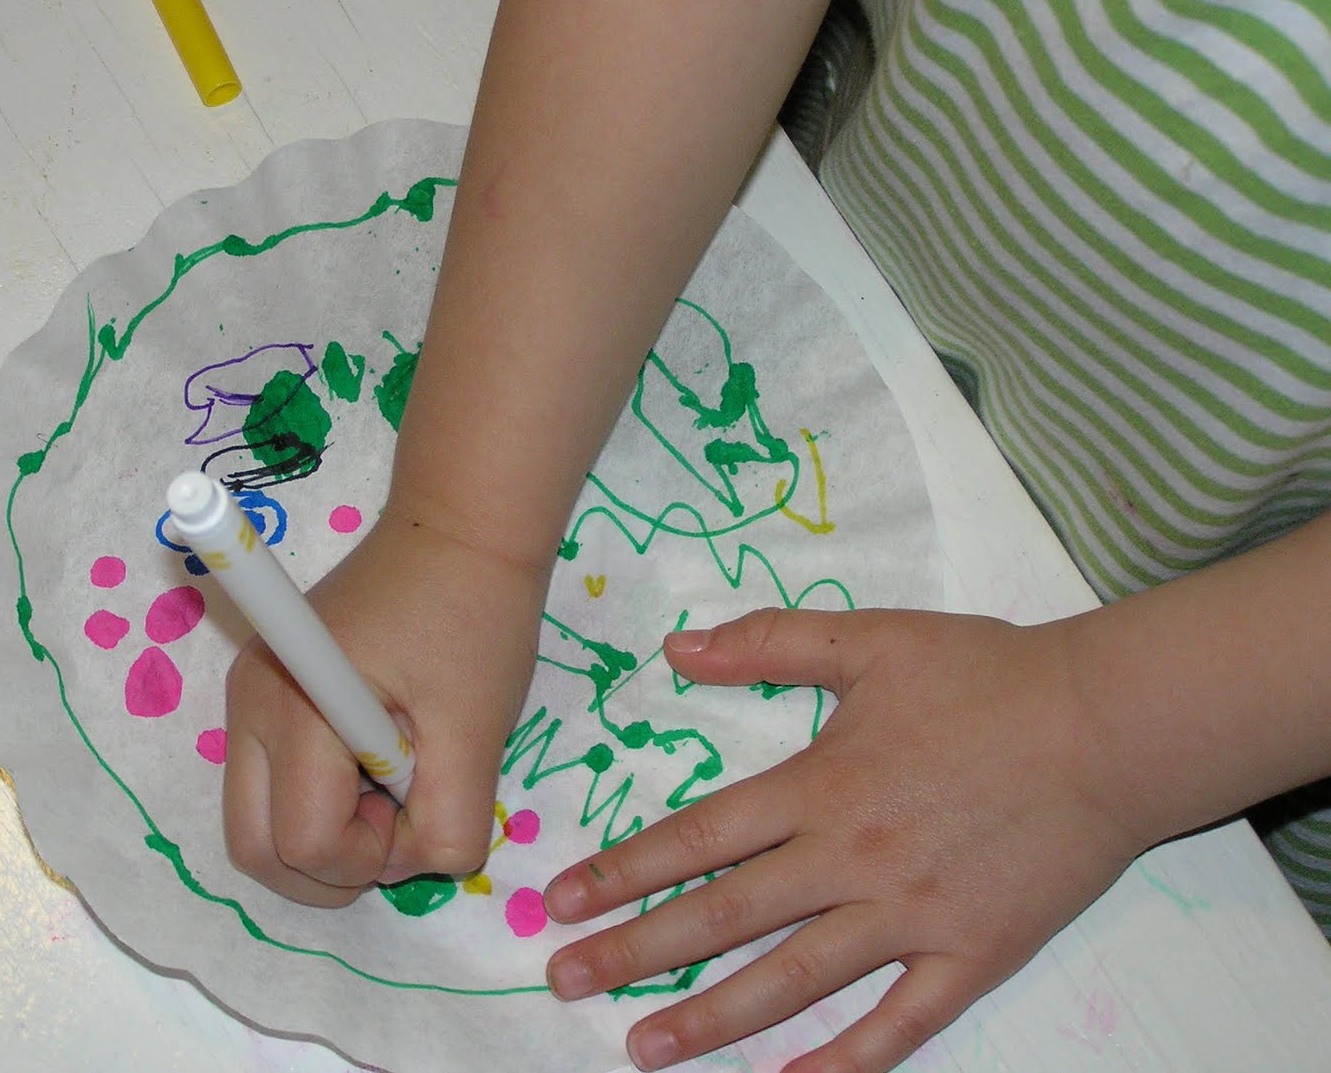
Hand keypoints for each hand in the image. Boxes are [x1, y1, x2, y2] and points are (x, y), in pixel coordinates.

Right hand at [223, 508, 548, 905]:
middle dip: (332, 865)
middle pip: (254, 848)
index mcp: (296, 707)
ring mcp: (250, 702)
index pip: (303, 843)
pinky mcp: (268, 698)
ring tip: (397, 780)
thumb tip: (419, 862)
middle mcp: (250, 708)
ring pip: (262, 824)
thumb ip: (451, 818)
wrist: (460, 530)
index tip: (424, 804)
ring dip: (331, 834)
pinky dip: (326, 801)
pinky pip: (277, 786)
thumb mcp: (479, 729)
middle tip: (401, 819)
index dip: (372, 856)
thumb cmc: (473, 618)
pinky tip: (379, 762)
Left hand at [540, 607, 1145, 1071]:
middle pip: (724, 917)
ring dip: (713, 1019)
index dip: (622, 871)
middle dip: (636, 953)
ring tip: (645, 1050)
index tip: (560, 901)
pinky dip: (846, 1062)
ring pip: (793, 981)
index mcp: (819, 785)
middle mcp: (849, 859)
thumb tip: (675, 648)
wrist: (1107, 725)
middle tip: (565, 982)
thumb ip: (768, 642)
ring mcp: (910, 916)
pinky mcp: (972, 955)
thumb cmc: (987, 677)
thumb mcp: (870, 638)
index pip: (697, 839)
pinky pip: (901, 1025)